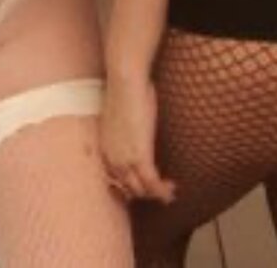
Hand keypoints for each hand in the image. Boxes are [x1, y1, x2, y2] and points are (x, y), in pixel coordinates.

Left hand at [100, 76, 175, 203]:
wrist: (126, 83)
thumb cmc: (125, 91)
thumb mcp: (121, 115)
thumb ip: (125, 128)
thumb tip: (135, 128)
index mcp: (104, 148)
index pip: (115, 179)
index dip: (131, 184)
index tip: (144, 185)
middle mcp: (111, 158)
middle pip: (127, 188)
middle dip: (144, 192)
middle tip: (160, 192)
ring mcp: (124, 160)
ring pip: (141, 188)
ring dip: (156, 193)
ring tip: (170, 192)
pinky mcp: (139, 157)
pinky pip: (152, 182)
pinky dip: (162, 189)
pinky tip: (172, 189)